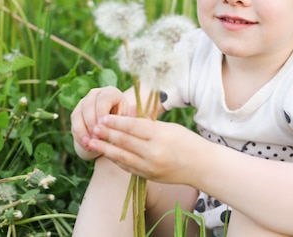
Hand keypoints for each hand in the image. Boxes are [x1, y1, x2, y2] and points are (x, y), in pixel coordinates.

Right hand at [71, 86, 130, 159]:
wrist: (113, 127)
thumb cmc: (124, 122)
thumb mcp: (129, 118)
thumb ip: (129, 116)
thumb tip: (133, 110)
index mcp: (111, 92)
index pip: (104, 99)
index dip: (101, 112)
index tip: (102, 126)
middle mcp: (95, 94)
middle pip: (88, 105)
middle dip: (91, 123)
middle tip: (96, 138)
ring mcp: (84, 102)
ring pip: (78, 114)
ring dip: (83, 130)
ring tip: (89, 143)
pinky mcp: (77, 113)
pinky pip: (74, 123)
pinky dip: (79, 134)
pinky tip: (85, 144)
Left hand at [87, 115, 204, 184]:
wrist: (201, 166)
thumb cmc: (187, 142)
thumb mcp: (170, 128)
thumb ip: (148, 125)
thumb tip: (126, 118)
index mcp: (160, 135)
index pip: (132, 126)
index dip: (116, 121)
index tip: (103, 117)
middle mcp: (153, 151)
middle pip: (124, 140)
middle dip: (106, 133)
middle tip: (93, 127)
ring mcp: (150, 166)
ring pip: (121, 156)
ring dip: (105, 148)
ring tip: (91, 142)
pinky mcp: (148, 176)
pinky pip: (127, 167)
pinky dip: (116, 159)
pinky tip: (107, 153)